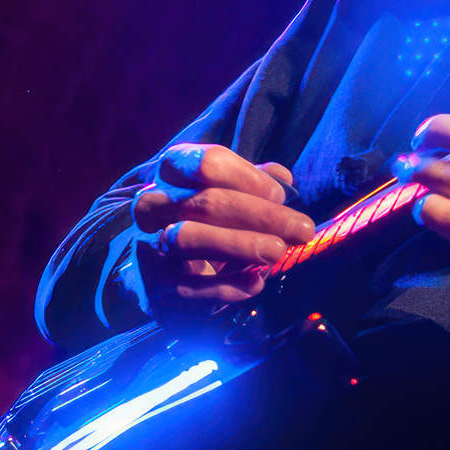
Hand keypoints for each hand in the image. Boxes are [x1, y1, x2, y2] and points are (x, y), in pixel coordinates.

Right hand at [131, 144, 313, 318]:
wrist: (147, 257)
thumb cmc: (199, 215)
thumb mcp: (224, 189)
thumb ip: (253, 181)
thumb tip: (283, 179)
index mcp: (174, 172)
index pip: (207, 163)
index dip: (247, 177)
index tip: (281, 194)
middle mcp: (156, 204)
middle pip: (206, 202)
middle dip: (261, 215)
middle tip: (302, 228)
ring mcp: (151, 244)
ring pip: (189, 238)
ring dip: (240, 244)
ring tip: (277, 251)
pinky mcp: (154, 285)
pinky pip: (190, 287)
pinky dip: (228, 285)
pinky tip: (256, 282)